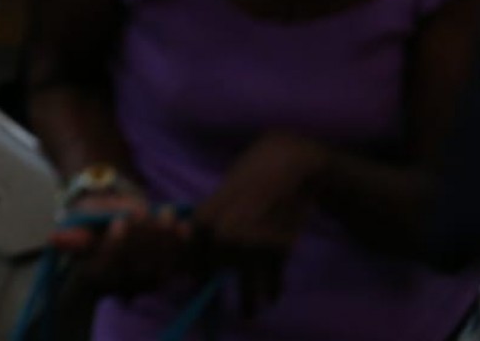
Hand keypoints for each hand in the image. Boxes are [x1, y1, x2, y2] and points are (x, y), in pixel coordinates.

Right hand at [54, 192, 193, 297]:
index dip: (115, 248)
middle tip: (144, 212)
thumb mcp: (81, 217)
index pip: (106, 269)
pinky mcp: (166, 274)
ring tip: (166, 213)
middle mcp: (120, 286)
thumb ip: (73, 230)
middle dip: (143, 240)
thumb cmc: (94, 217)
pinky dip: (182, 245)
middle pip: (136, 271)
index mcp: (94, 275)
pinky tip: (184, 225)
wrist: (118, 214)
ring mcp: (146, 283)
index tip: (120, 222)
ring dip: (165, 241)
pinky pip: (178, 264)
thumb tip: (54, 240)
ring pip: (159, 269)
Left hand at [194, 131, 325, 314]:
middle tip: (222, 293)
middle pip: (216, 273)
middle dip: (217, 286)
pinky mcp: (278, 251)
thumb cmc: (250, 176)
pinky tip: (271, 296)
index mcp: (203, 219)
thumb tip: (196, 244)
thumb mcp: (220, 195)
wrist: (288, 167)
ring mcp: (251, 246)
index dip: (191, 271)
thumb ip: (209, 221)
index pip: (190, 255)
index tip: (193, 281)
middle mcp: (223, 236)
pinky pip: (273, 281)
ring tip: (247, 313)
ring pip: (247, 287)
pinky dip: (272, 291)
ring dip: (247, 303)